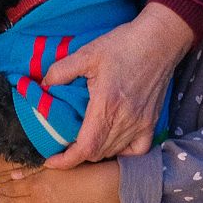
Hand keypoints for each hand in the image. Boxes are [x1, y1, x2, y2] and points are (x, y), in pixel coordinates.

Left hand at [40, 4, 193, 169]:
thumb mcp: (87, 53)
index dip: (67, 161)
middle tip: (64, 143)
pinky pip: (137, 150)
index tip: (52, 162)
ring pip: (114, 152)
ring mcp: (141, 123)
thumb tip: (42, 85)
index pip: (86, 148)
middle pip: (97, 153)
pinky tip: (113, 142)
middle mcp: (125, 120)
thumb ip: (61, 71)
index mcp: (106, 105)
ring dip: (97, 151)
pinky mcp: (152, 122)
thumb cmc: (123, 45)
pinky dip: (123, 151)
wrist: (159, 40)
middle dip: (77, 154)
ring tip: (84, 141)